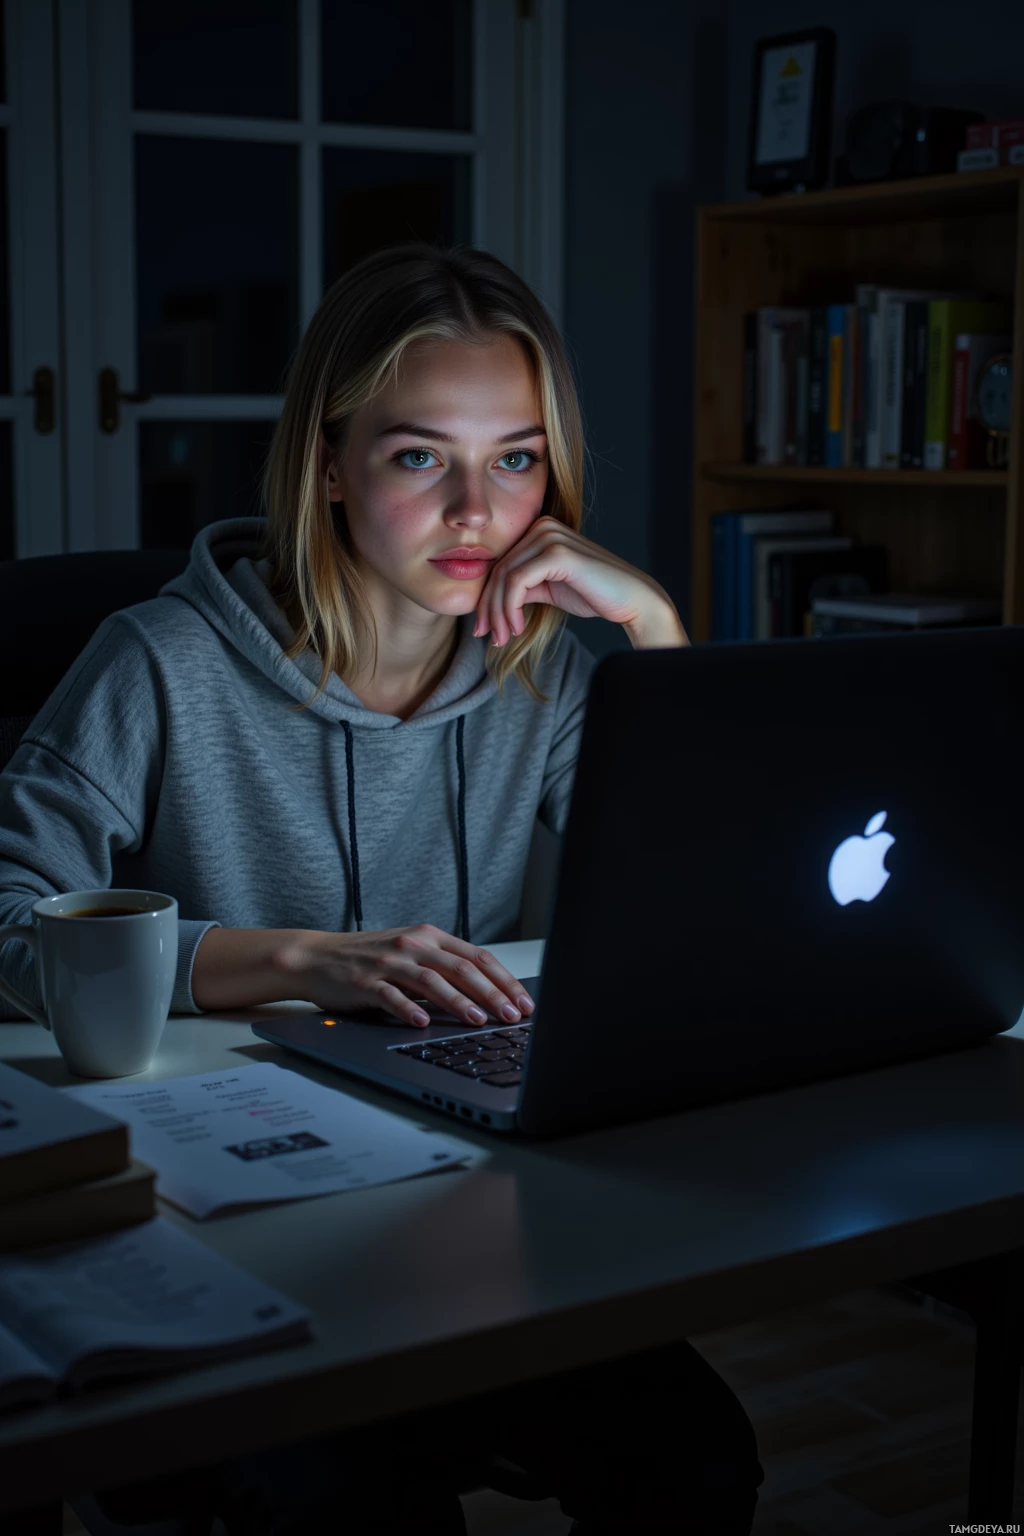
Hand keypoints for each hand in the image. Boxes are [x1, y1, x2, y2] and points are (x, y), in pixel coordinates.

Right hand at [270, 923, 534, 1030]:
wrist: (318, 957)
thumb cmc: (369, 959)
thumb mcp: (411, 954)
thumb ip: (443, 968)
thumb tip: (487, 995)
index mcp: (429, 937)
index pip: (477, 956)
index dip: (504, 980)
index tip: (524, 1002)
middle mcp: (413, 944)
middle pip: (461, 968)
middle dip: (492, 994)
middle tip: (512, 1016)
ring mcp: (388, 961)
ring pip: (431, 980)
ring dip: (457, 1001)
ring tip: (478, 1020)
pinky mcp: (364, 980)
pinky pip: (390, 995)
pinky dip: (408, 1009)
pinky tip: (422, 1023)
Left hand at [473, 514, 686, 646]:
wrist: (632, 600)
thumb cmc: (594, 595)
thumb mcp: (549, 588)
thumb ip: (522, 587)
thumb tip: (489, 602)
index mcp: (540, 530)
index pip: (501, 564)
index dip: (487, 597)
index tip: (484, 627)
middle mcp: (543, 526)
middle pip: (498, 570)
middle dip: (489, 607)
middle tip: (486, 635)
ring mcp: (550, 536)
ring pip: (505, 577)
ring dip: (499, 613)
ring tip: (502, 637)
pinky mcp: (557, 553)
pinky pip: (518, 582)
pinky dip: (511, 608)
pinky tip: (517, 627)